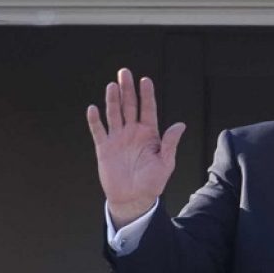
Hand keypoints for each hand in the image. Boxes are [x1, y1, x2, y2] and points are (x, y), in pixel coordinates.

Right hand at [86, 68, 185, 227]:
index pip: (148, 109)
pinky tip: (93, 109)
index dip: (147, 95)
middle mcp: (132, 132)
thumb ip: (170, 144)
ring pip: (114, 114)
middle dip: (127, 89)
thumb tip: (180, 125)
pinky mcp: (104, 148)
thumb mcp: (166, 164)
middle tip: (124, 73)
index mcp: (149, 134)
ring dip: (112, 100)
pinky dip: (95, 120)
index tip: (145, 80)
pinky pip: (98, 131)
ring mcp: (117, 139)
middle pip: (129, 106)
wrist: (132, 199)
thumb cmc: (151, 183)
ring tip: (112, 86)